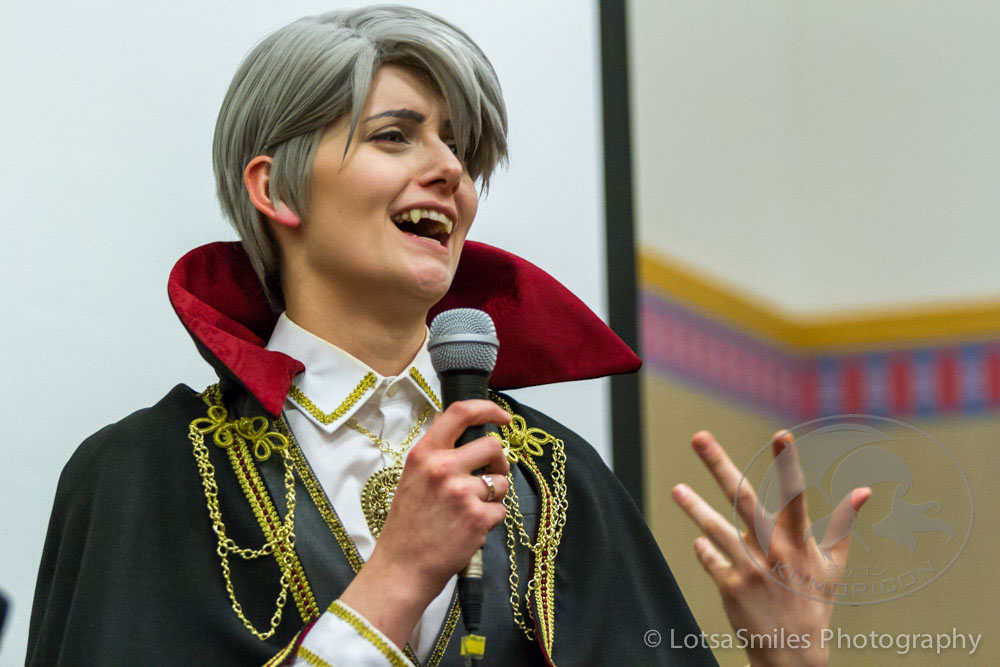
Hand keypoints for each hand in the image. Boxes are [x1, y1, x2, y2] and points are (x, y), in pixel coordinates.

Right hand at [340, 399, 510, 646]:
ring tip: (472, 510)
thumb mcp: (413, 478)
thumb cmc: (408, 525)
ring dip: (496, 495)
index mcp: (424, 453)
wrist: (402, 568)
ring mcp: (461, 493)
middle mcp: (442, 467)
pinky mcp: (477, 518)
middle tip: (491, 476)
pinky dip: (492, 519)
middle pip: (493, 446)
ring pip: (502, 481)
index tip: (502, 417)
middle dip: (499, 461)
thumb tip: (471, 440)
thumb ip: (438, 456)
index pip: (460, 413)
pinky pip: (501, 510)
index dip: (488, 409)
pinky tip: (470, 528)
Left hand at [672, 431, 870, 666]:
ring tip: (676, 490)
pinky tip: (702, 542)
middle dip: (718, 465)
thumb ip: (844, 524)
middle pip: (741, 497)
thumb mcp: (833, 565)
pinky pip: (710, 558)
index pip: (794, 495)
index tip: (780, 436)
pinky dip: (704, 549)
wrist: (792, 652)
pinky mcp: (730, 586)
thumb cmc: (814, 603)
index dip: (788, 464)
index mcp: (798, 541)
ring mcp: (749, 568)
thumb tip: (864, 491)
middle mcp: (772, 550)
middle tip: (698, 437)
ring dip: (694, 507)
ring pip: (715, 528)